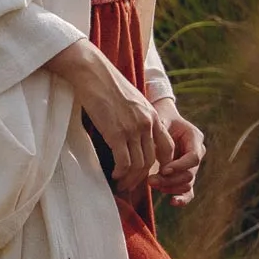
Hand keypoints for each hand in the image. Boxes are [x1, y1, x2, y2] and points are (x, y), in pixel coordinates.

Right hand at [45, 38, 174, 193]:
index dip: (160, 165)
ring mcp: (133, 129)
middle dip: (142, 178)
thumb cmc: (108, 84)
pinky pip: (124, 162)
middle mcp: (147, 124)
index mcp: (154, 115)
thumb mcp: (133, 100)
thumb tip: (134, 133)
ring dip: (130, 179)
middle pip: (151, 161)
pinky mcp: (116, 132)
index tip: (148, 173)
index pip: (166, 148)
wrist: (93, 72)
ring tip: (121, 185)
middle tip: (131, 185)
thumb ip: (139, 116)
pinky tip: (115, 176)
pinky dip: (121, 173)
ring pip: (138, 165)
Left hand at [154, 110, 205, 205]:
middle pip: (189, 174)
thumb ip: (162, 139)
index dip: (179, 166)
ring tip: (152, 183)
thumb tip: (161, 162)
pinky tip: (172, 202)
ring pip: (187, 184)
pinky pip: (188, 191)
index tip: (163, 169)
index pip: (193, 157)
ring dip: (170, 187)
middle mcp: (197, 153)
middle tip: (151, 180)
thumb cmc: (159, 117)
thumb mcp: (160, 122)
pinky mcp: (184, 175)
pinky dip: (181, 198)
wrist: (160, 118)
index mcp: (195, 138)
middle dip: (170, 179)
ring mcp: (192, 166)